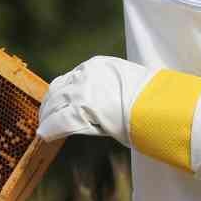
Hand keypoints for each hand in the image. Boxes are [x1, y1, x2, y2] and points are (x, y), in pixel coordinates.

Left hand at [36, 56, 157, 145]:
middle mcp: (85, 74)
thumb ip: (107, 89)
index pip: (70, 78)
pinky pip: (58, 120)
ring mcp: (81, 91)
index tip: (59, 102)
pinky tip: (45, 135)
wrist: (156, 105)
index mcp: (96, 65)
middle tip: (46, 117)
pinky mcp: (80, 109)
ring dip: (48, 116)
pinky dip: (50, 128)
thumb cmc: (148, 98)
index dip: (61, 93)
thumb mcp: (124, 84)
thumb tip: (102, 103)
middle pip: (58, 89)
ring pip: (54, 104)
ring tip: (44, 127)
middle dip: (50, 104)